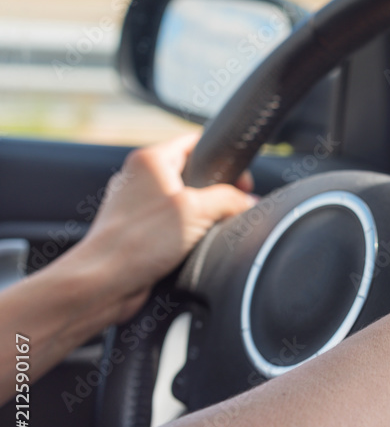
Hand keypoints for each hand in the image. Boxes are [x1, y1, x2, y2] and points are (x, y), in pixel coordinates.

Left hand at [71, 133, 255, 321]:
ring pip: (184, 204)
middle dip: (215, 193)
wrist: (104, 283)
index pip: (194, 143)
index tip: (240, 178)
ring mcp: (137, 207)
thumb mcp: (196, 210)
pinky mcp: (139, 233)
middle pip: (192, 175)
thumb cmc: (137, 242)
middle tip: (229, 208)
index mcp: (149, 161)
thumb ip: (229, 199)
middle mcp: (139, 180)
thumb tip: (247, 201)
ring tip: (207, 232)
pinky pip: (174, 228)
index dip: (222, 157)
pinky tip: (192, 249)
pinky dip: (187, 236)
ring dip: (201, 218)